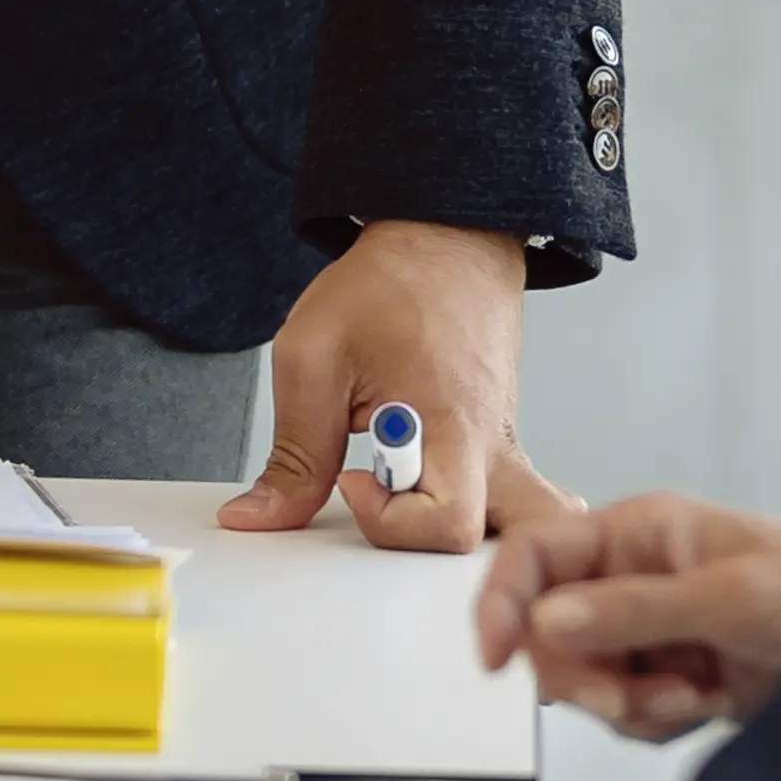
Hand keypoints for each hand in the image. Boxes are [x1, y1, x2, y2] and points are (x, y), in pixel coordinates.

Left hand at [230, 218, 571, 553]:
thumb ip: (294, 453)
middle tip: (391, 494)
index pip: (447, 526)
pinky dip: (455, 493)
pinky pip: (498, 493)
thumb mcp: (312, 358)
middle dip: (438, 542)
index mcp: (457, 429)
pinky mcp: (499, 440)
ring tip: (407, 480)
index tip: (349, 478)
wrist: (445, 238)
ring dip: (458, 521)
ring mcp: (505, 446)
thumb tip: (261, 517)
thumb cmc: (388, 286)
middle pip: (504, 541)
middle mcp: (496, 448)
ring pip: (519, 522)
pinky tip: (413, 459)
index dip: (389, 519)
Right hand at [478, 492, 780, 739]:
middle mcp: (635, 580)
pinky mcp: (679, 680)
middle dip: (582, 674)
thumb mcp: (732, 598)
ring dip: (628, 704)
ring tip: (689, 697)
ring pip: (586, 679)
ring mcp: (655, 633)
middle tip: (623, 697)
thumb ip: (635, 609)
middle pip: (549, 631)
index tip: (495, 657)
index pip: (535, 556)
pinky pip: (627, 713)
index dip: (502, 601)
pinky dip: (655, 722)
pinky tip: (703, 707)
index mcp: (638, 532)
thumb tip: (548, 620)